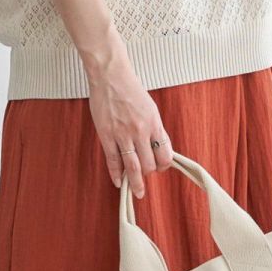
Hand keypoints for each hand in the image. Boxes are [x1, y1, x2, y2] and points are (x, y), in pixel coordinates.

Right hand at [86, 62, 174, 198]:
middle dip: (149, 172)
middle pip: (149, 163)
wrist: (111, 77)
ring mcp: (122, 134)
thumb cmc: (131, 89)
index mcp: (154, 123)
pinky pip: (113, 160)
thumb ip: (154, 128)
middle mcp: (140, 131)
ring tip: (138, 193)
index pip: (165, 153)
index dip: (164, 164)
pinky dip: (116, 174)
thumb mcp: (150, 108)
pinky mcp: (106, 135)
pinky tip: (119, 183)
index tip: (160, 167)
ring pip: (133, 166)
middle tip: (146, 173)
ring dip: (136, 183)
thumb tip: (158, 147)